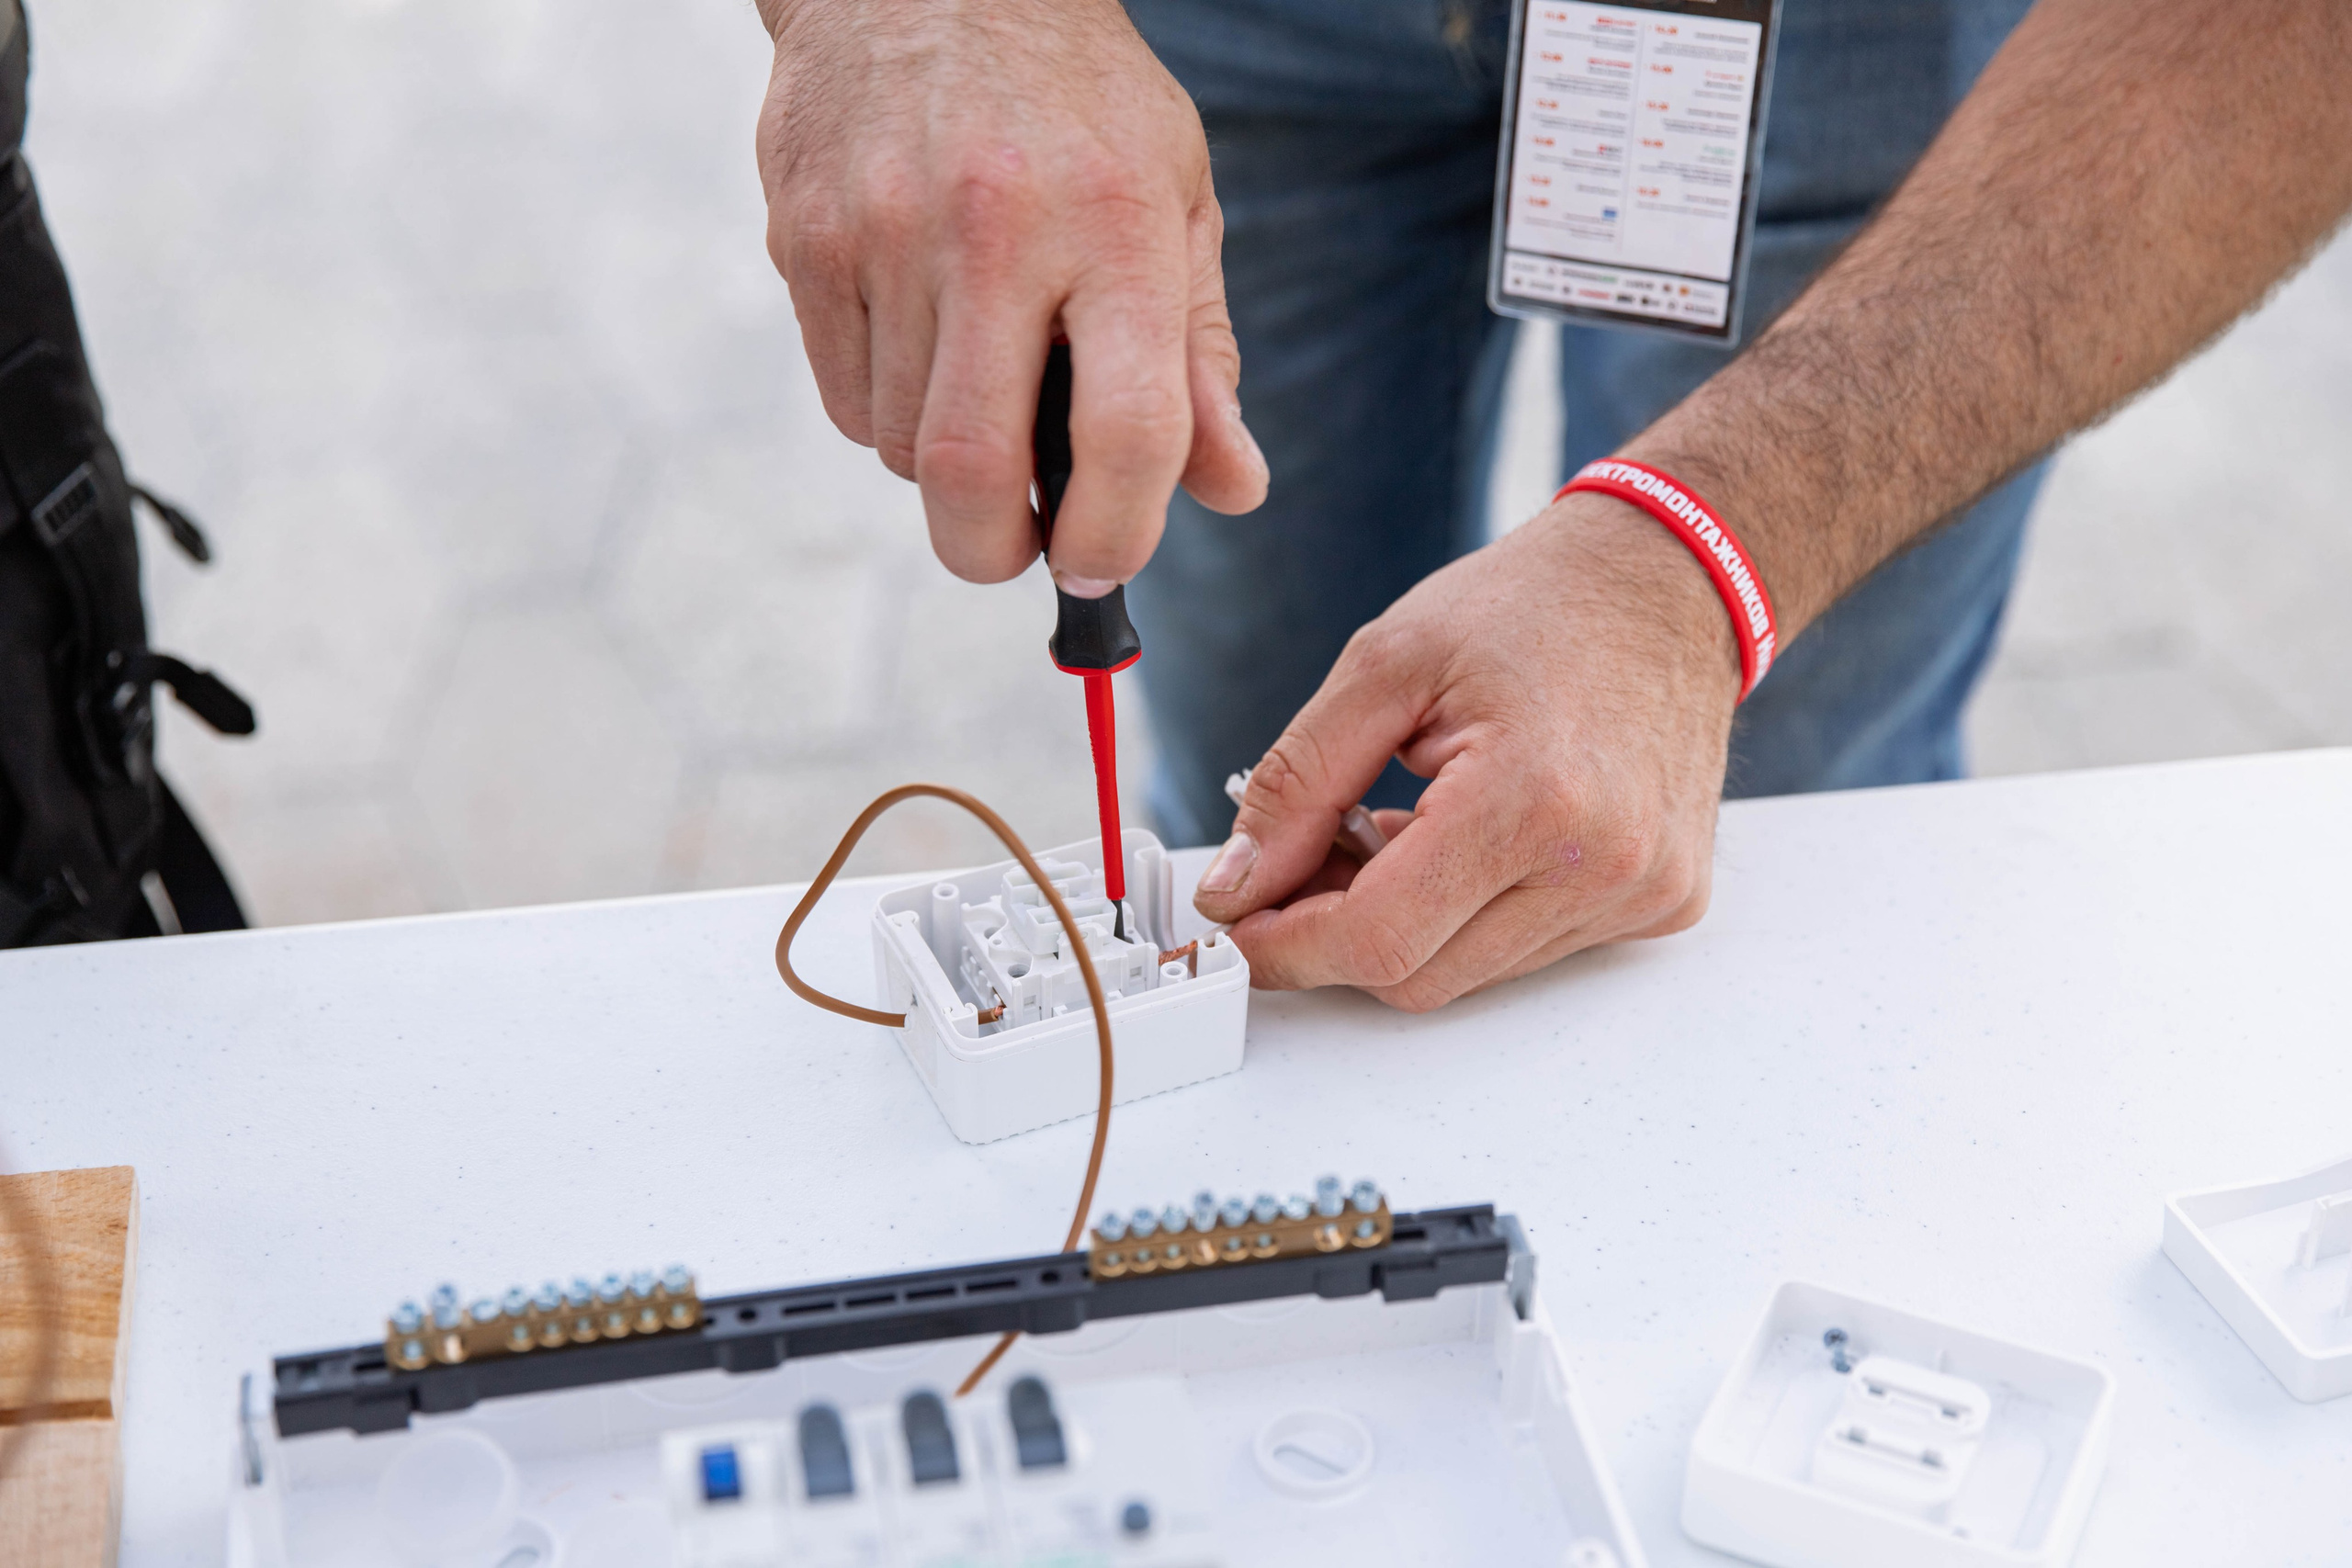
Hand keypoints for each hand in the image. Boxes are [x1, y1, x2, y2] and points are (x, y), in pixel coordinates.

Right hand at [755, 0, 1267, 593]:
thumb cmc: (1074, 100)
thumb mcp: (1175, 200)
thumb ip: (1201, 356)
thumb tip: (1233, 488)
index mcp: (1114, 225)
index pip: (1126, 432)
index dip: (1118, 534)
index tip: (1105, 560)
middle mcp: (994, 230)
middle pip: (973, 473)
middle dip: (996, 552)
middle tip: (1021, 546)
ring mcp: (884, 236)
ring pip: (902, 450)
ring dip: (946, 469)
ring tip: (983, 396)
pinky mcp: (807, 241)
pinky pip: (846, 402)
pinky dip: (888, 416)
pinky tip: (923, 349)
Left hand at [1192, 495, 1741, 1011]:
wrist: (1669, 579)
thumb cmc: (1536, 605)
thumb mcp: (1382, 665)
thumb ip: (1295, 784)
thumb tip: (1235, 884)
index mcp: (1531, 798)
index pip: (1378, 939)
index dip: (1287, 946)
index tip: (1238, 924)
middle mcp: (1602, 864)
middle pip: (1418, 976)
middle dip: (1339, 932)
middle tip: (1311, 854)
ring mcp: (1643, 892)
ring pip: (1470, 972)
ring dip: (1409, 922)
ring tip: (1400, 822)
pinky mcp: (1665, 902)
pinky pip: (1532, 950)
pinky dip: (1474, 913)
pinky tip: (1468, 839)